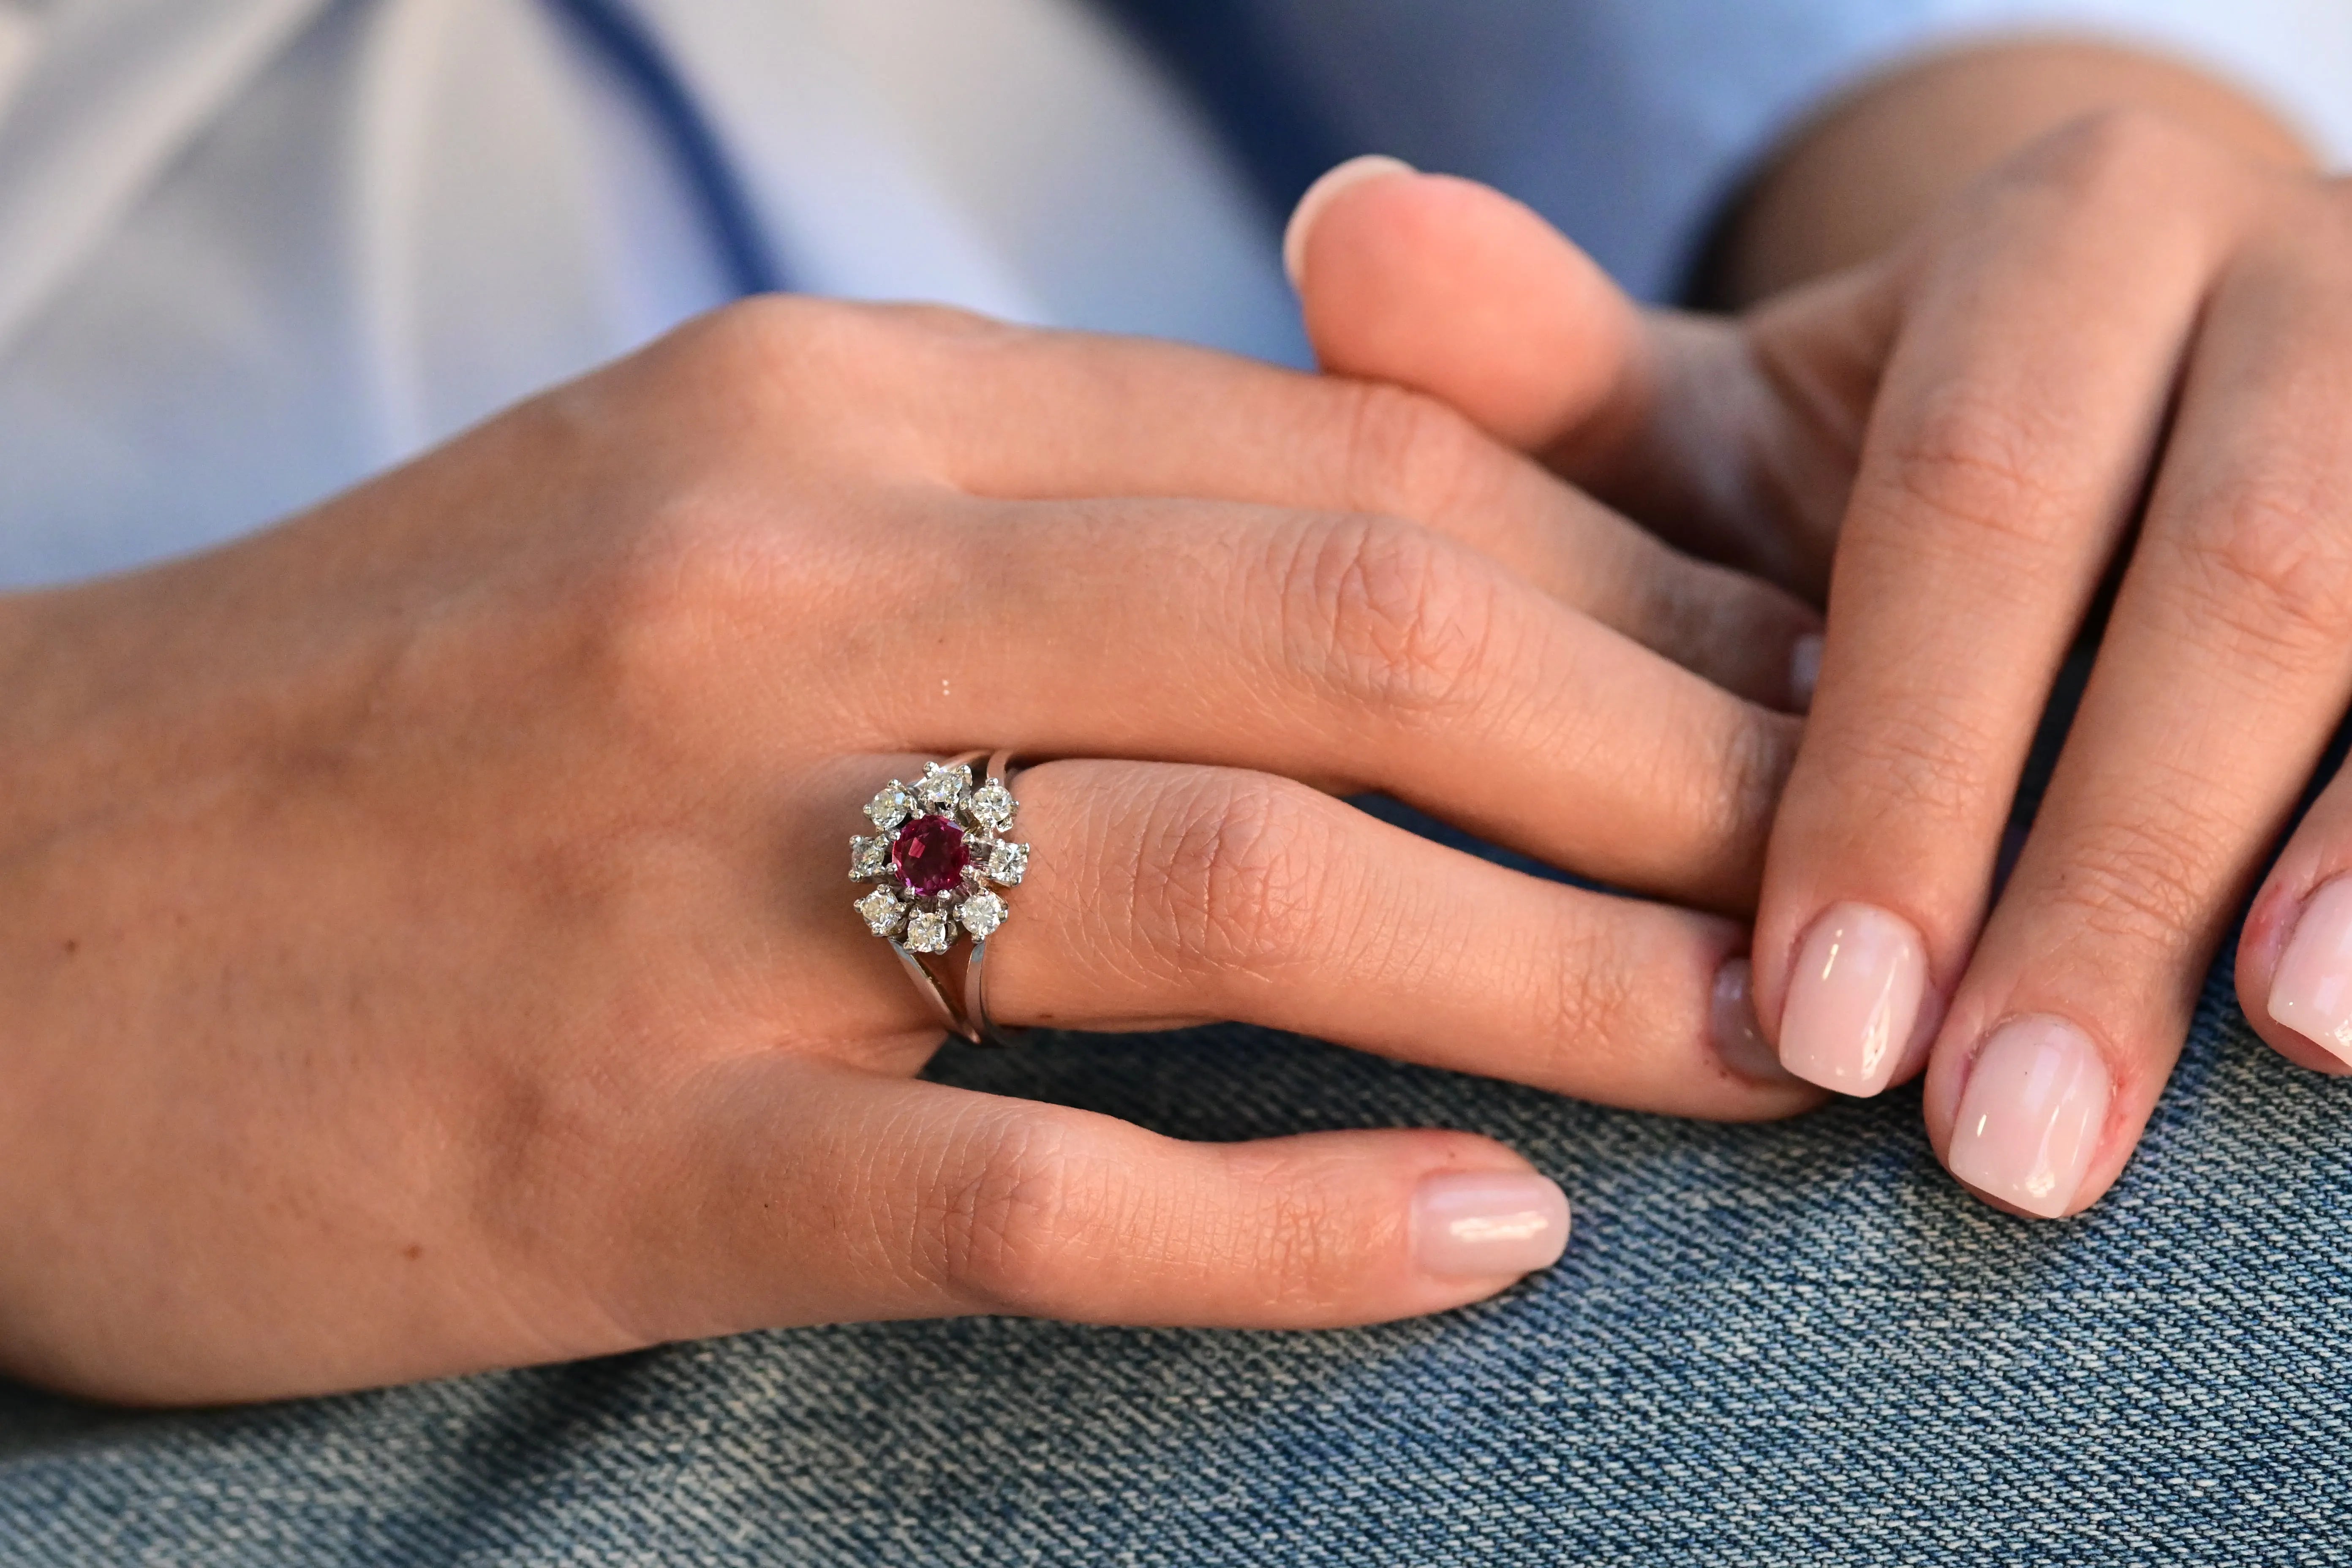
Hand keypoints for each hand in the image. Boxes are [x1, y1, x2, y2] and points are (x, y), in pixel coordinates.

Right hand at [0, 297, 1820, 1403]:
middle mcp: (783, 594)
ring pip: (1244, 885)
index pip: (1350, 468)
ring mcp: (691, 884)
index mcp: (833, 418)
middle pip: (1358, 630)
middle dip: (1675, 757)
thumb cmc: (404, 719)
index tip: (1803, 696)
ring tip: (1774, 1056)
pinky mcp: (615, 1146)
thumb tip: (1375, 575)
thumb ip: (1033, 529)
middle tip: (1870, 877)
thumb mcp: (723, 528)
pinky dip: (1284, 1214)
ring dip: (1560, 971)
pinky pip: (1027, 1187)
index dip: (1637, 588)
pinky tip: (1490, 1236)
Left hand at [1286, 106, 2351, 1221]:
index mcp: (2071, 238)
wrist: (2174, 395)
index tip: (1817, 1022)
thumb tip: (1335, 233)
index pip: (1977, 505)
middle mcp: (2297, 274)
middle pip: (2234, 579)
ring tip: (2252, 1074)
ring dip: (2322, 867)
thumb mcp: (1726, 428)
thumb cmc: (1912, 463)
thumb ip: (1544, 376)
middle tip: (1988, 1143)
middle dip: (2099, 873)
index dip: (1900, 769)